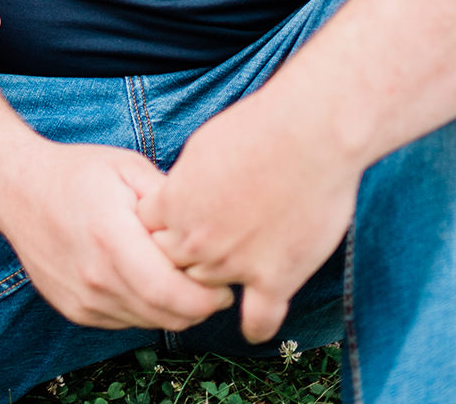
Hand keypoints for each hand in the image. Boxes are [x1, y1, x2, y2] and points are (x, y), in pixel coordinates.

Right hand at [0, 140, 233, 330]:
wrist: (17, 189)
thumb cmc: (76, 173)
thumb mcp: (128, 167)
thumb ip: (168, 200)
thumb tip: (207, 225)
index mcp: (112, 239)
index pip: (174, 294)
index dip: (208, 298)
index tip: (225, 283)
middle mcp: (96, 278)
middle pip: (166, 315)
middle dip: (199, 307)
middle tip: (212, 285)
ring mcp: (83, 299)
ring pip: (147, 322)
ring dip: (172, 309)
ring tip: (179, 278)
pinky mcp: (75, 310)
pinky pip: (124, 321)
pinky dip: (144, 308)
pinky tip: (145, 279)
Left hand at [137, 90, 359, 343]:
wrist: (309, 135)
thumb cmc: (257, 128)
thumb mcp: (201, 148)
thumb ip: (185, 183)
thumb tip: (180, 198)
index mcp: (175, 203)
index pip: (147, 232)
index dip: (160, 227)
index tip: (173, 224)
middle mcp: (198, 239)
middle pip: (171, 265)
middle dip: (179, 258)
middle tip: (197, 251)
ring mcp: (235, 263)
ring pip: (207, 291)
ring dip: (212, 287)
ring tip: (221, 281)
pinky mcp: (275, 278)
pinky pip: (258, 320)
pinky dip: (256, 327)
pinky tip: (254, 326)